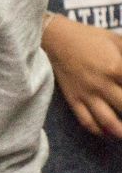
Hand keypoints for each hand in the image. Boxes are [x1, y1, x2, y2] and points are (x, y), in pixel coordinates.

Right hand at [44, 15, 121, 137]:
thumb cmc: (91, 38)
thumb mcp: (118, 41)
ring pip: (107, 121)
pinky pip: (86, 121)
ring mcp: (87, 94)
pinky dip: (99, 131)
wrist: (57, 40)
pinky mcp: (74, 100)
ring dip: (120, 131)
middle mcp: (102, 85)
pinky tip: (108, 133)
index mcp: (116, 67)